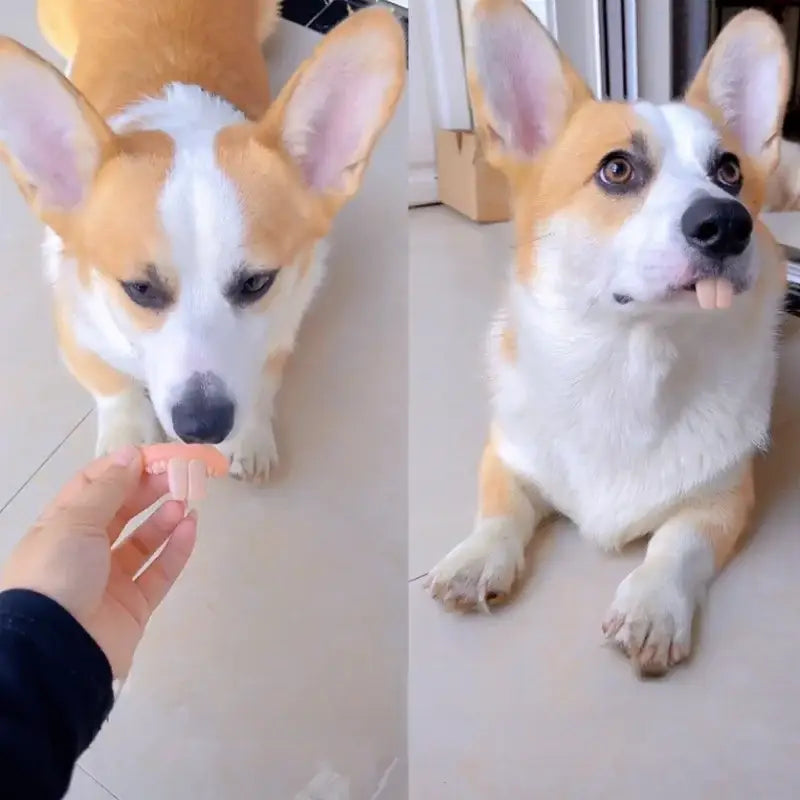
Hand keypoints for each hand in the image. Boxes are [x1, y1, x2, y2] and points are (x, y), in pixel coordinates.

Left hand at [0, 446, 196, 677]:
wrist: (54, 651)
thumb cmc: (57, 573)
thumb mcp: (75, 521)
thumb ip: (108, 488)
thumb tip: (131, 455)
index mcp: (60, 526)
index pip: (95, 486)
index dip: (126, 467)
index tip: (157, 456)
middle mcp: (84, 550)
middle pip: (123, 510)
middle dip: (151, 489)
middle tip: (181, 474)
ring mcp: (110, 580)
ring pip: (144, 540)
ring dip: (165, 518)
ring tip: (186, 502)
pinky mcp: (134, 606)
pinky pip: (160, 571)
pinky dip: (177, 549)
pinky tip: (192, 528)